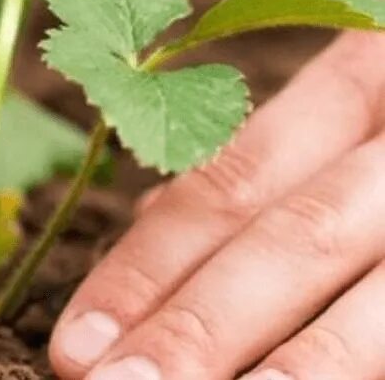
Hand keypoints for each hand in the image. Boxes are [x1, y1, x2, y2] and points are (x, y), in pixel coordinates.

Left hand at [50, 13, 384, 379]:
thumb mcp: (350, 115)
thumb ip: (269, 169)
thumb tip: (149, 238)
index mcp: (366, 80)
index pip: (230, 180)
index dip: (148, 265)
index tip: (76, 341)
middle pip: (293, 242)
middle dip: (198, 328)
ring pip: (376, 318)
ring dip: (284, 378)